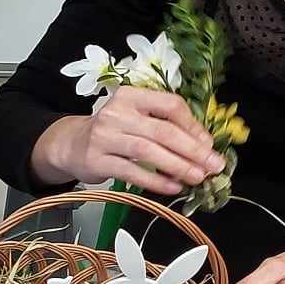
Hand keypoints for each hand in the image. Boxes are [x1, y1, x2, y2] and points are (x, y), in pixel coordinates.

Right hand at [42, 89, 221, 195]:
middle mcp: (116, 113)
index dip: (194, 126)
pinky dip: (155, 181)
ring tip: (196, 178)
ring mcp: (103, 136)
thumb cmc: (114, 132)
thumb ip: (167, 126)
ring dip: (177, 166)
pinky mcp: (96, 160)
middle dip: (192, 150)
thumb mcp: (138, 119)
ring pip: (148, 151)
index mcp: (131, 96)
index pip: (170, 105)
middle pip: (162, 130)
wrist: (72, 145)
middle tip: (213, 166)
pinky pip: (131, 171)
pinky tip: (172, 187)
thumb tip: (204, 146)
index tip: (208, 145)